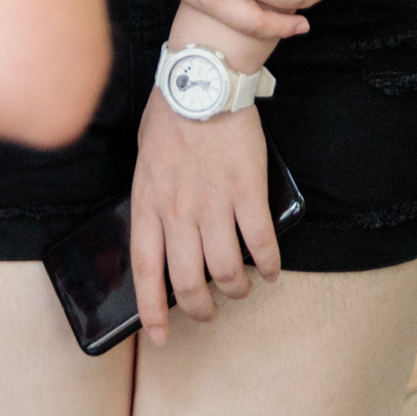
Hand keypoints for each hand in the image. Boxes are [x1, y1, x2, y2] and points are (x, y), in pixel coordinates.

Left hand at [132, 88, 279, 332]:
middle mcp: (179, 212)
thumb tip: (162, 232)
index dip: (151, 311)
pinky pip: (261, 244)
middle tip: (210, 310)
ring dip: (237, 289)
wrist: (203, 78)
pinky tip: (271, 270)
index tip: (158, 337)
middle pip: (189, 281)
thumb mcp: (145, 161)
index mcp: (149, 203)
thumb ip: (152, 199)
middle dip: (201, 308)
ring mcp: (215, 204)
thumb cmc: (171, 114)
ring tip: (241, 289)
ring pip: (227, 271)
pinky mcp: (249, 192)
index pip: (146, 271)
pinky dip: (269, 265)